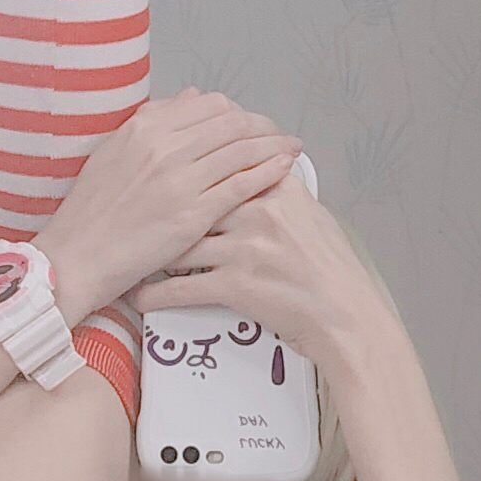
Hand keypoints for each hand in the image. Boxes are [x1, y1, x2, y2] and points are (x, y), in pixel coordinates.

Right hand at [39, 91, 301, 322]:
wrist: (78, 255)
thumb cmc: (92, 210)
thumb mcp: (115, 151)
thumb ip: (154, 121)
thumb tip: (191, 97)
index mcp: (144, 127)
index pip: (208, 105)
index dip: (237, 112)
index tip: (250, 123)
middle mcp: (165, 147)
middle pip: (232, 123)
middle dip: (263, 126)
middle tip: (279, 135)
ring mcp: (181, 180)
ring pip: (242, 150)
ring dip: (274, 145)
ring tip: (292, 147)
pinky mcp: (193, 215)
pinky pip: (241, 184)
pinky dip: (268, 171)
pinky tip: (285, 168)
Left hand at [137, 165, 388, 372]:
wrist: (347, 316)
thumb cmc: (333, 269)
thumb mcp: (312, 215)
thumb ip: (279, 191)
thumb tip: (258, 170)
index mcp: (277, 188)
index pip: (222, 165)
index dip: (188, 171)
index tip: (163, 174)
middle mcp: (257, 211)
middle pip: (193, 200)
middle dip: (161, 210)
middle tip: (135, 216)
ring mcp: (244, 248)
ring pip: (180, 243)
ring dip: (152, 253)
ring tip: (133, 256)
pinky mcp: (236, 286)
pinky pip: (181, 289)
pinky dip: (155, 295)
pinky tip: (139, 296)